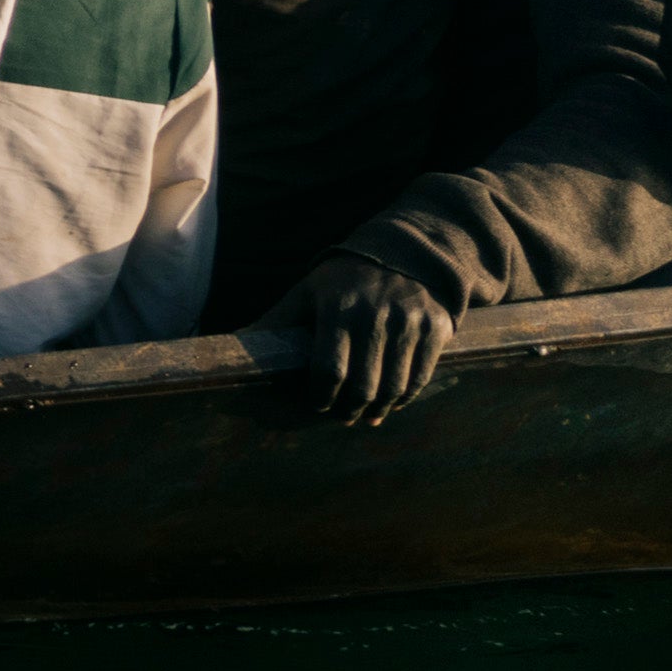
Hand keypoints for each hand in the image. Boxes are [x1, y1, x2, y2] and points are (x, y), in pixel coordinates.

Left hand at [272, 255, 450, 424]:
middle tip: (343, 417)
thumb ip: (278, 321)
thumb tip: (235, 345)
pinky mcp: (436, 328)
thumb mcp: (309, 292)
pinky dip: (405, 397)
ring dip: (379, 410)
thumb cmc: (345, 281)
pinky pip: (421, 377)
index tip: (317, 405)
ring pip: (394, 387)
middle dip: (350, 409)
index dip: (322, 395)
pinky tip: (392, 401)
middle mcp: (374, 314)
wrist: (403, 253)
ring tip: (368, 416)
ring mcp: (408, 322)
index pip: (329, 368)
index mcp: (337, 306)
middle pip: (363, 384)